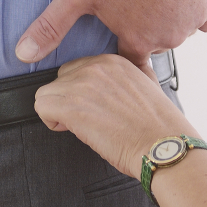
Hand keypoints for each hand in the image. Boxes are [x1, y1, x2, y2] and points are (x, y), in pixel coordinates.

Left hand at [15, 0, 206, 68]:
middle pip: (154, 42)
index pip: (130, 61)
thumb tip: (24, 53)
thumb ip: (51, 27)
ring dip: (169, 15)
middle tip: (135, 0)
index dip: (125, 48)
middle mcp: (166, 38)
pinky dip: (196, 8)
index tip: (124, 39)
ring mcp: (190, 22)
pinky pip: (206, 18)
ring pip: (179, 28)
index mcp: (136, 40)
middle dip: (145, 26)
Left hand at [34, 54, 197, 177]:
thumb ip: (128, 76)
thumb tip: (114, 85)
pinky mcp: (72, 107)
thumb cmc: (159, 127)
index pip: (77, 68)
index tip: (91, 107)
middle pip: (60, 78)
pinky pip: (41, 106)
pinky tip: (69, 129)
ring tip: (78, 125)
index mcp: (114, 61)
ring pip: (46, 93)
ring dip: (57, 111)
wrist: (164, 146)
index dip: (80, 91)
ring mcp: (83, 85)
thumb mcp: (148, 85)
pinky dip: (50, 121)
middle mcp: (96, 67)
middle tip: (84, 118)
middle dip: (67, 99)